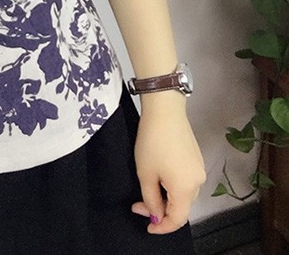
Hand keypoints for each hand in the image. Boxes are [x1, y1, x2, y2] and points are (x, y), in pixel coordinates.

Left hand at [130, 107, 206, 234]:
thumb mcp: (145, 173)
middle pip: (181, 207)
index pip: (177, 219)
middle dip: (160, 210)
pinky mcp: (196, 158)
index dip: (162, 227)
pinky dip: (172, 185)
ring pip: (184, 194)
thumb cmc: (152, 142)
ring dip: (165, 197)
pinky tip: (158, 176)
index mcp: (186, 189)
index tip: (147, 227)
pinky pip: (186, 180)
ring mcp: (199, 169)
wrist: (165, 110)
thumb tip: (156, 215)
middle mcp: (198, 182)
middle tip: (138, 204)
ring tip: (147, 188)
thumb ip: (150, 199)